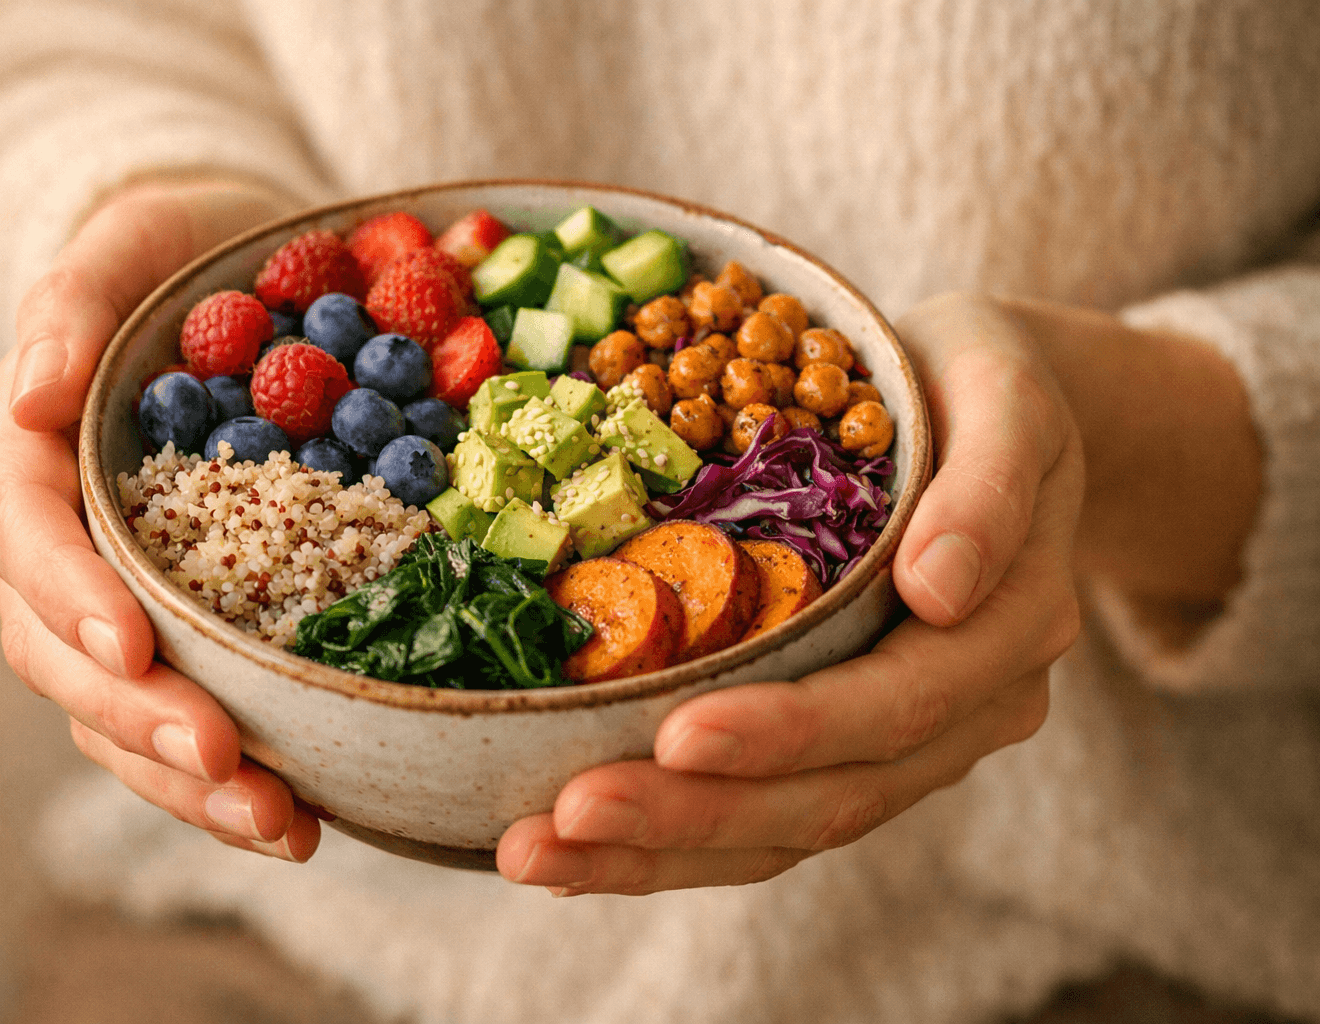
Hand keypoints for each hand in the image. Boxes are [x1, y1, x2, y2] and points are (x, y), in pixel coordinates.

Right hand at [0, 178, 320, 861]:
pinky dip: (231, 775)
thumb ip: (75, 301)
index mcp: (32, 448)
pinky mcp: (186, 623)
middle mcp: (62, 535)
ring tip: (276, 826)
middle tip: (221, 758)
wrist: (237, 270)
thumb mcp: (132, 240)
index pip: (24, 532)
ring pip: (116, 709)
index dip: (69, 592)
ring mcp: (118, 589)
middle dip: (136, 714)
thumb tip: (23, 393)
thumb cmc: (182, 250)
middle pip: (61, 649)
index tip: (130, 645)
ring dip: (185, 780)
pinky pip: (185, 711)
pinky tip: (299, 819)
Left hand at [497, 292, 1087, 893]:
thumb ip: (990, 489)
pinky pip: (759, 808)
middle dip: (688, 814)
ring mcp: (902, 741)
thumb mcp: (1008, 395)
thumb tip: (940, 590)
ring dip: (655, 851)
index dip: (785, 732)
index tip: (676, 738)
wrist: (991, 419)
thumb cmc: (985, 386)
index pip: (892, 706)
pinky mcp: (845, 744)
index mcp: (1004, 635)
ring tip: (535, 854)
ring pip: (780, 828)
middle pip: (823, 796)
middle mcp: (961, 713)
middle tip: (559, 822)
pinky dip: (666, 838)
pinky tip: (573, 849)